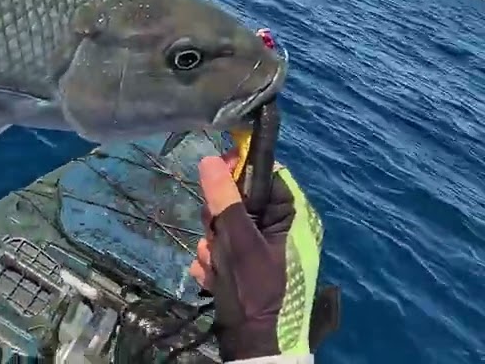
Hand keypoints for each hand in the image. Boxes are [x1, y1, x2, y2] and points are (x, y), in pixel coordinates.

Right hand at [190, 151, 323, 359]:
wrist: (256, 345)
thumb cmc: (255, 290)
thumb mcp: (238, 241)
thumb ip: (224, 199)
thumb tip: (211, 159)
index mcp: (292, 218)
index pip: (267, 174)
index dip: (238, 170)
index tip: (212, 174)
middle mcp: (280, 230)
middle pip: (240, 200)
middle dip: (218, 218)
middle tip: (214, 234)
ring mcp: (264, 250)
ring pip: (226, 225)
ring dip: (212, 243)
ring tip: (215, 264)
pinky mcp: (248, 267)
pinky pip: (224, 248)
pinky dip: (214, 261)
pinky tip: (213, 276)